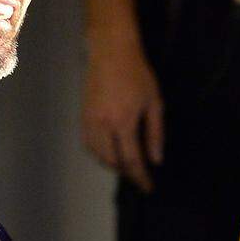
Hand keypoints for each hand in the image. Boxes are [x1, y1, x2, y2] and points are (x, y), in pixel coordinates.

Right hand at [82, 36, 163, 192]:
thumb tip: (156, 159)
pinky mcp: (83, 117)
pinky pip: (89, 145)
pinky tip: (110, 152)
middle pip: (112, 162)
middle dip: (127, 173)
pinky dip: (99, 154)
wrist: (110, 52)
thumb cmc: (137, 74)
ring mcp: (90, 121)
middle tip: (140, 176)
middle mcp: (103, 125)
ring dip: (112, 165)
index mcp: (123, 122)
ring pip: (98, 156)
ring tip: (126, 165)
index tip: (148, 188)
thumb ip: (155, 133)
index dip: (140, 178)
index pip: (131, 160)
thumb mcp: (154, 102)